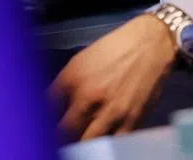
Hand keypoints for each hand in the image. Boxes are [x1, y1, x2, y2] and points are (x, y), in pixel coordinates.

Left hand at [51, 14, 177, 140]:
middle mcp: (89, 97)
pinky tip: (98, 144)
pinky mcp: (131, 122)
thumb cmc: (115, 49)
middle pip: (64, 131)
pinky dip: (103, 147)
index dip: (42, 119)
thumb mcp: (80, 61)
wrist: (150, 45)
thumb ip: (64, 86)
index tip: (42, 125)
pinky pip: (111, 145)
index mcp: (72, 79)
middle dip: (59, 137)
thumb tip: (50, 105)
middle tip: (58, 139)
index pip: (46, 109)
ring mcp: (110, 112)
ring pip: (86, 144)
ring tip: (77, 143)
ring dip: (79, 145)